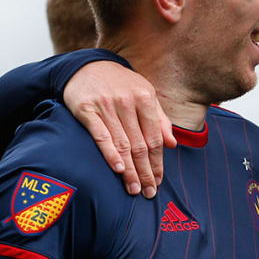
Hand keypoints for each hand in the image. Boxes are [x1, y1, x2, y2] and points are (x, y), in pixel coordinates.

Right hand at [63, 61, 176, 197]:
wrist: (87, 66)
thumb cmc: (121, 84)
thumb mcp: (145, 94)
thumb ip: (159, 119)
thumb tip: (172, 144)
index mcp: (145, 98)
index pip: (155, 137)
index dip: (158, 162)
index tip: (159, 180)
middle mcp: (127, 102)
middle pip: (140, 145)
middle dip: (146, 171)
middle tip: (149, 192)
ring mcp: (106, 106)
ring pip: (122, 144)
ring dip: (130, 170)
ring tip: (135, 189)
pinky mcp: (86, 110)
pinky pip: (101, 136)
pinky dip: (110, 154)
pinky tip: (118, 170)